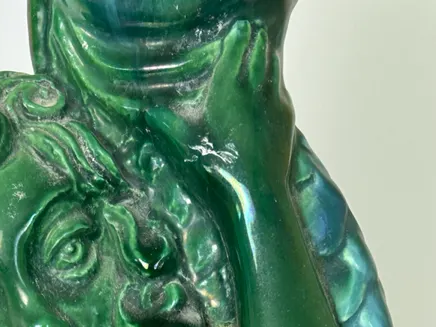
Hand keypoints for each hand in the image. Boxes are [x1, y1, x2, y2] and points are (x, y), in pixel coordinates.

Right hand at [146, 20, 294, 198]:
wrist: (256, 189)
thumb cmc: (219, 167)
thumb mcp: (187, 146)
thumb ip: (170, 126)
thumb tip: (150, 114)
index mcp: (227, 91)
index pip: (235, 52)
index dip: (238, 37)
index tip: (240, 27)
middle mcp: (252, 89)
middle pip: (258, 53)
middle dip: (255, 41)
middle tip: (253, 32)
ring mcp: (273, 100)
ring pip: (273, 67)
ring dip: (268, 56)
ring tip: (264, 49)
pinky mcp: (286, 115)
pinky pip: (281, 89)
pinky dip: (275, 81)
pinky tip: (272, 84)